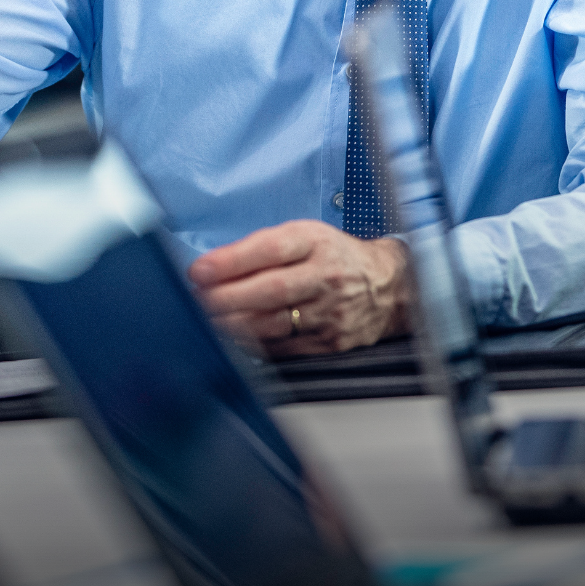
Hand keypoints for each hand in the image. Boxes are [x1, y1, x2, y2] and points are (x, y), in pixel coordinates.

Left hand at [187, 220, 410, 354]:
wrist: (387, 287)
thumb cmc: (336, 257)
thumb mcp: (305, 237)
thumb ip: (261, 249)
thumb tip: (212, 268)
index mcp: (317, 242)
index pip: (271, 249)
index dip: (232, 261)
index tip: (199, 271)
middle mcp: (326, 276)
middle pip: (271, 290)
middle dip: (226, 298)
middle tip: (196, 303)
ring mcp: (331, 312)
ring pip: (274, 324)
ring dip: (233, 325)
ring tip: (208, 323)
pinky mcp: (331, 342)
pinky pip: (284, 348)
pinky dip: (255, 345)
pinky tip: (235, 340)